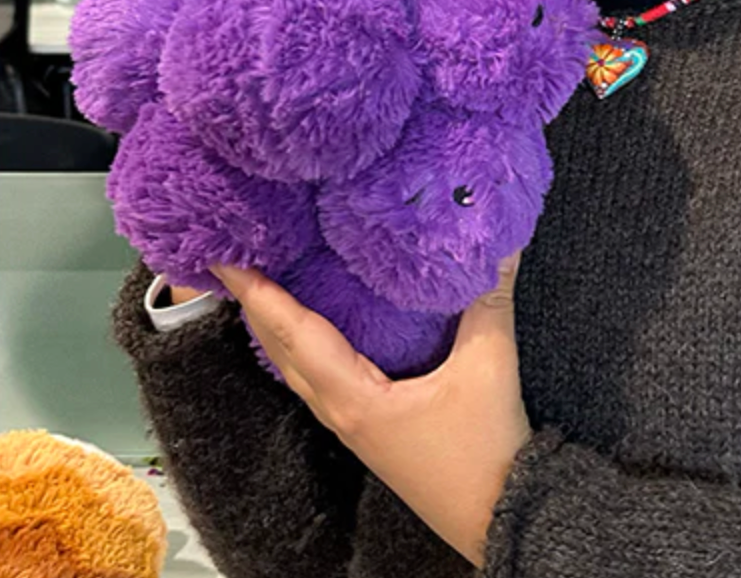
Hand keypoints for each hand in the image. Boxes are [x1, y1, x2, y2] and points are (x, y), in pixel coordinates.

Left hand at [211, 255, 531, 567]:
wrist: (498, 513)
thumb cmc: (484, 448)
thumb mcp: (489, 366)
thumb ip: (490, 300)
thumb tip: (498, 245)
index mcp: (354, 397)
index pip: (293, 334)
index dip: (258, 294)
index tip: (224, 260)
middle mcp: (341, 409)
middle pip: (282, 350)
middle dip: (256, 303)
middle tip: (238, 258)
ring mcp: (351, 422)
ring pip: (297, 367)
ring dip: (276, 325)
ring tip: (266, 283)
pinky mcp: (368, 427)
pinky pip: (320, 376)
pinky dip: (304, 345)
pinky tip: (316, 328)